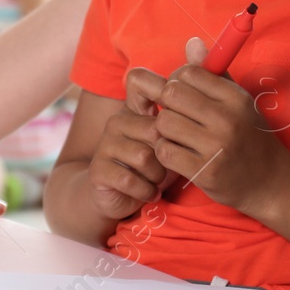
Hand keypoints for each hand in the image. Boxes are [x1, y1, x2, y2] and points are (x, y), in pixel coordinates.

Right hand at [85, 99, 169, 221]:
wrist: (118, 197)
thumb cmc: (150, 168)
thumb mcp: (167, 146)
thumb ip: (177, 127)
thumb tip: (192, 114)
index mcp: (134, 110)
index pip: (146, 91)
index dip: (163, 98)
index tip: (176, 122)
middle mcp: (116, 122)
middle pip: (155, 131)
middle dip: (168, 156)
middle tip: (168, 169)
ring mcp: (104, 145)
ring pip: (144, 157)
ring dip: (158, 176)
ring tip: (157, 181)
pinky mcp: (98, 169)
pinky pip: (129, 180)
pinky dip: (145, 191)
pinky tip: (149, 193)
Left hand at [137, 37, 289, 216]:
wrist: (271, 182)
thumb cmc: (250, 136)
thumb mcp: (239, 101)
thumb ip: (213, 73)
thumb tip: (191, 42)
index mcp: (234, 97)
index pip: (188, 73)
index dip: (177, 81)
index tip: (181, 94)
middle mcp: (226, 119)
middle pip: (171, 94)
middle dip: (167, 103)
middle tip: (174, 114)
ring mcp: (215, 147)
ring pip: (164, 123)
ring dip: (164, 129)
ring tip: (176, 135)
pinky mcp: (204, 172)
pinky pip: (165, 151)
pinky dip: (165, 151)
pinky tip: (178, 153)